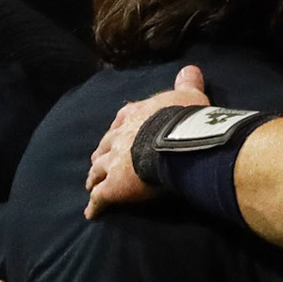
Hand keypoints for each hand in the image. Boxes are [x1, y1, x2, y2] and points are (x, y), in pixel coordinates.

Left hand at [83, 66, 209, 218]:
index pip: (121, 121)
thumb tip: (191, 68)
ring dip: (94, 177)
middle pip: (105, 146)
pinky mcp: (114, 186)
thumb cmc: (184, 118)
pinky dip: (95, 205)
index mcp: (135, 115)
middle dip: (102, 154)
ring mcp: (113, 162)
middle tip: (98, 161)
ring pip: (98, 170)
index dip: (117, 129)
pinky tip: (92, 213)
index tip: (114, 134)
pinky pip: (100, 197)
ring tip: (91, 184)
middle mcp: (119, 137)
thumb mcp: (189, 96)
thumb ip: (187, 83)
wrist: (175, 141)